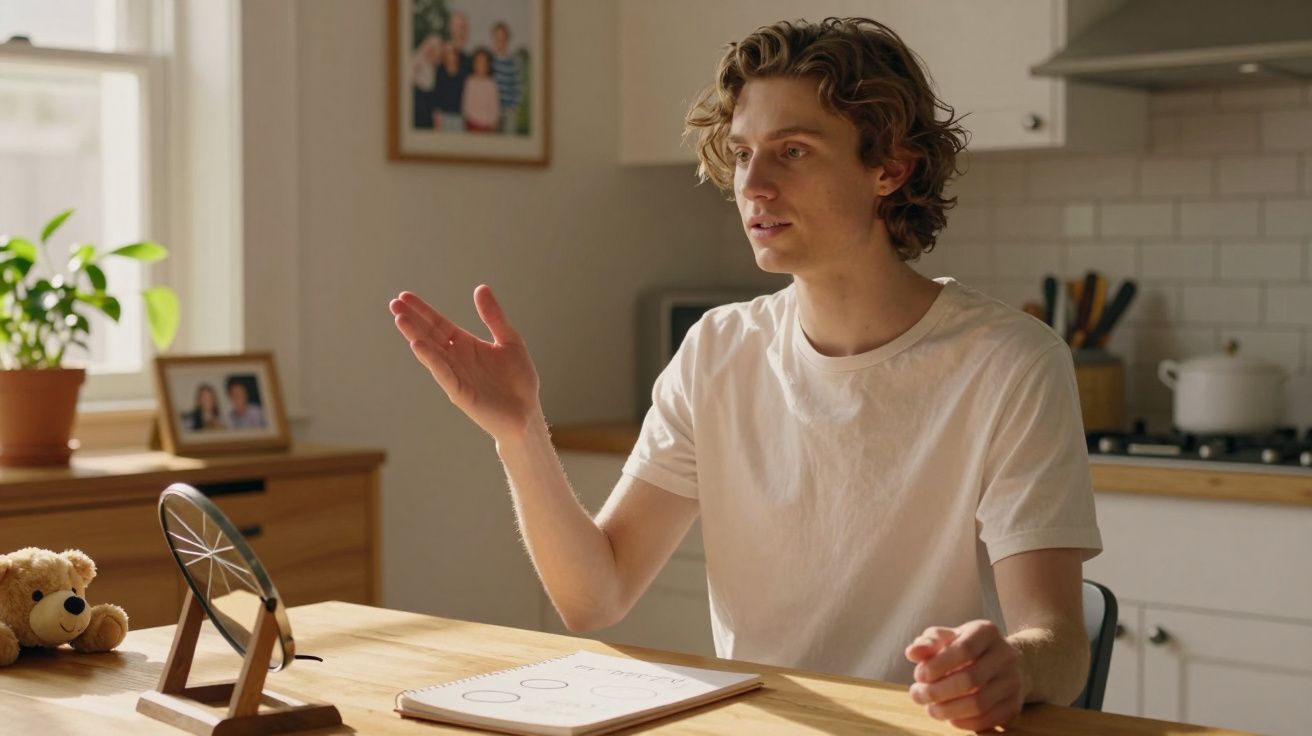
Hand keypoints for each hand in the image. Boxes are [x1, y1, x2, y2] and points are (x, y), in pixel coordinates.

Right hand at [390, 286, 541, 439]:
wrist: (528, 412)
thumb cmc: (518, 380)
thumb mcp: (509, 340)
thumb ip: (494, 316)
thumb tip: (480, 288)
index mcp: (465, 345)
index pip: (438, 324)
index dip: (423, 310)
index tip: (404, 296)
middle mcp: (456, 359)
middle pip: (429, 336)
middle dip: (412, 320)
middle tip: (394, 304)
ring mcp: (456, 376)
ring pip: (431, 353)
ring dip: (415, 336)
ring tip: (401, 320)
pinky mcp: (461, 393)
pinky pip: (443, 374)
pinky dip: (431, 360)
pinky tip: (418, 346)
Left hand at [904, 620, 1023, 732]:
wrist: (998, 662)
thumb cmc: (962, 648)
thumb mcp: (944, 638)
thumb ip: (927, 643)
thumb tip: (912, 653)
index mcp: (986, 632)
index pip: (964, 649)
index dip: (938, 665)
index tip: (918, 676)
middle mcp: (1006, 654)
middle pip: (971, 679)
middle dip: (938, 691)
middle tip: (918, 696)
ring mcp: (1013, 680)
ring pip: (980, 703)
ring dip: (948, 710)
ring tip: (930, 709)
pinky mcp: (1015, 704)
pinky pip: (989, 719)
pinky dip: (965, 722)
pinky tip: (949, 718)